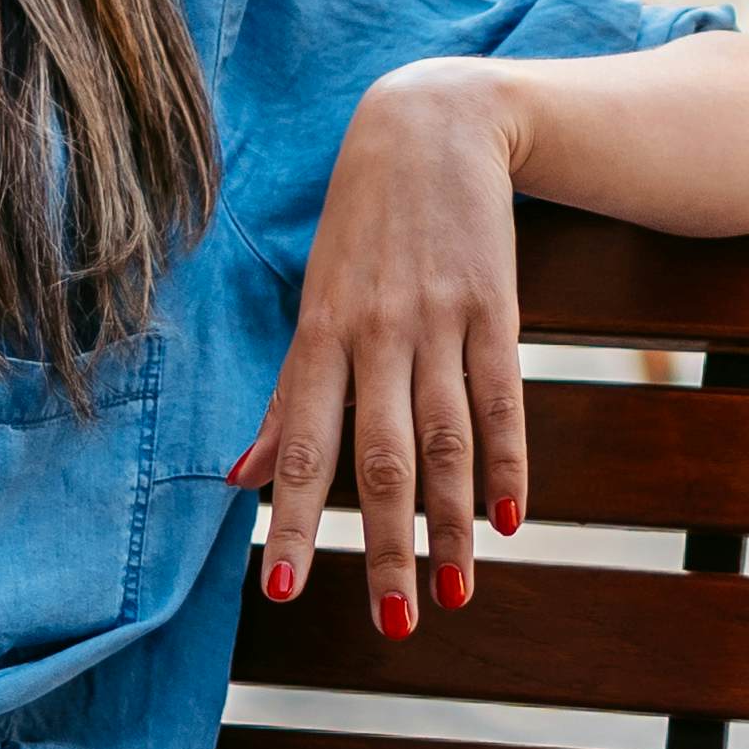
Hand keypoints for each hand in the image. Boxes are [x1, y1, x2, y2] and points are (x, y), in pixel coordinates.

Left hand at [243, 67, 531, 629]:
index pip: (303, 446)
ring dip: (449, 525)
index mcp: (318, 336)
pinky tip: (509, 522)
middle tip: (391, 624)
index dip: (294, 520)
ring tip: (453, 596)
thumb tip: (239, 479)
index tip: (285, 590)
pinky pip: (501, 398)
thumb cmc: (361, 228)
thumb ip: (286, 397)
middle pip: (379, 459)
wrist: (433, 124)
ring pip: (444, 441)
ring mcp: (438, 320)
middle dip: (384, 547)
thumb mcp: (313, 302)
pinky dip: (507, 463)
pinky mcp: (496, 306)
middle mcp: (374, 333)